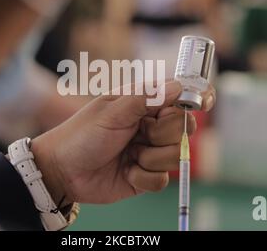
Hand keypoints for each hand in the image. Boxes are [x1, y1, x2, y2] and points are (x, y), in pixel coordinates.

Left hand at [31, 81, 215, 205]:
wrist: (62, 170)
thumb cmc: (83, 133)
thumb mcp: (112, 110)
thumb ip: (146, 97)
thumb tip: (179, 86)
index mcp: (145, 105)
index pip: (180, 98)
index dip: (196, 98)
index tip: (204, 102)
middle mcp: (151, 127)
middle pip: (183, 128)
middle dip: (162, 133)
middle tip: (140, 133)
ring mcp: (150, 152)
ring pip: (176, 156)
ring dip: (150, 157)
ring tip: (127, 154)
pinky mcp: (146, 177)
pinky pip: (162, 180)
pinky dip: (143, 177)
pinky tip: (126, 171)